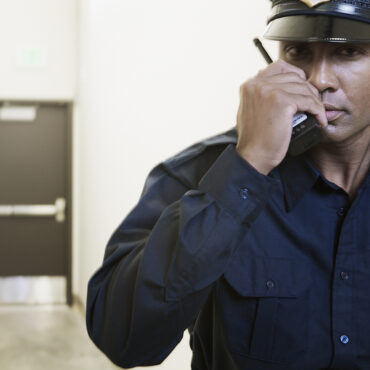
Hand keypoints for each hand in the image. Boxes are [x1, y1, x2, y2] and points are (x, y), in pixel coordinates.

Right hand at [236, 59, 326, 174]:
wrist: (253, 156)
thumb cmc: (253, 139)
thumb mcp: (249, 111)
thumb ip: (259, 96)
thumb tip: (275, 88)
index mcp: (249, 85)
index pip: (278, 66)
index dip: (295, 75)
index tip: (302, 88)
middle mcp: (257, 84)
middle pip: (294, 76)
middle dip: (307, 89)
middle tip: (313, 103)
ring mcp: (269, 91)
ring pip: (304, 88)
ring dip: (314, 100)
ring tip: (317, 113)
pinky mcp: (282, 102)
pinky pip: (309, 101)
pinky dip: (318, 110)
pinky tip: (319, 119)